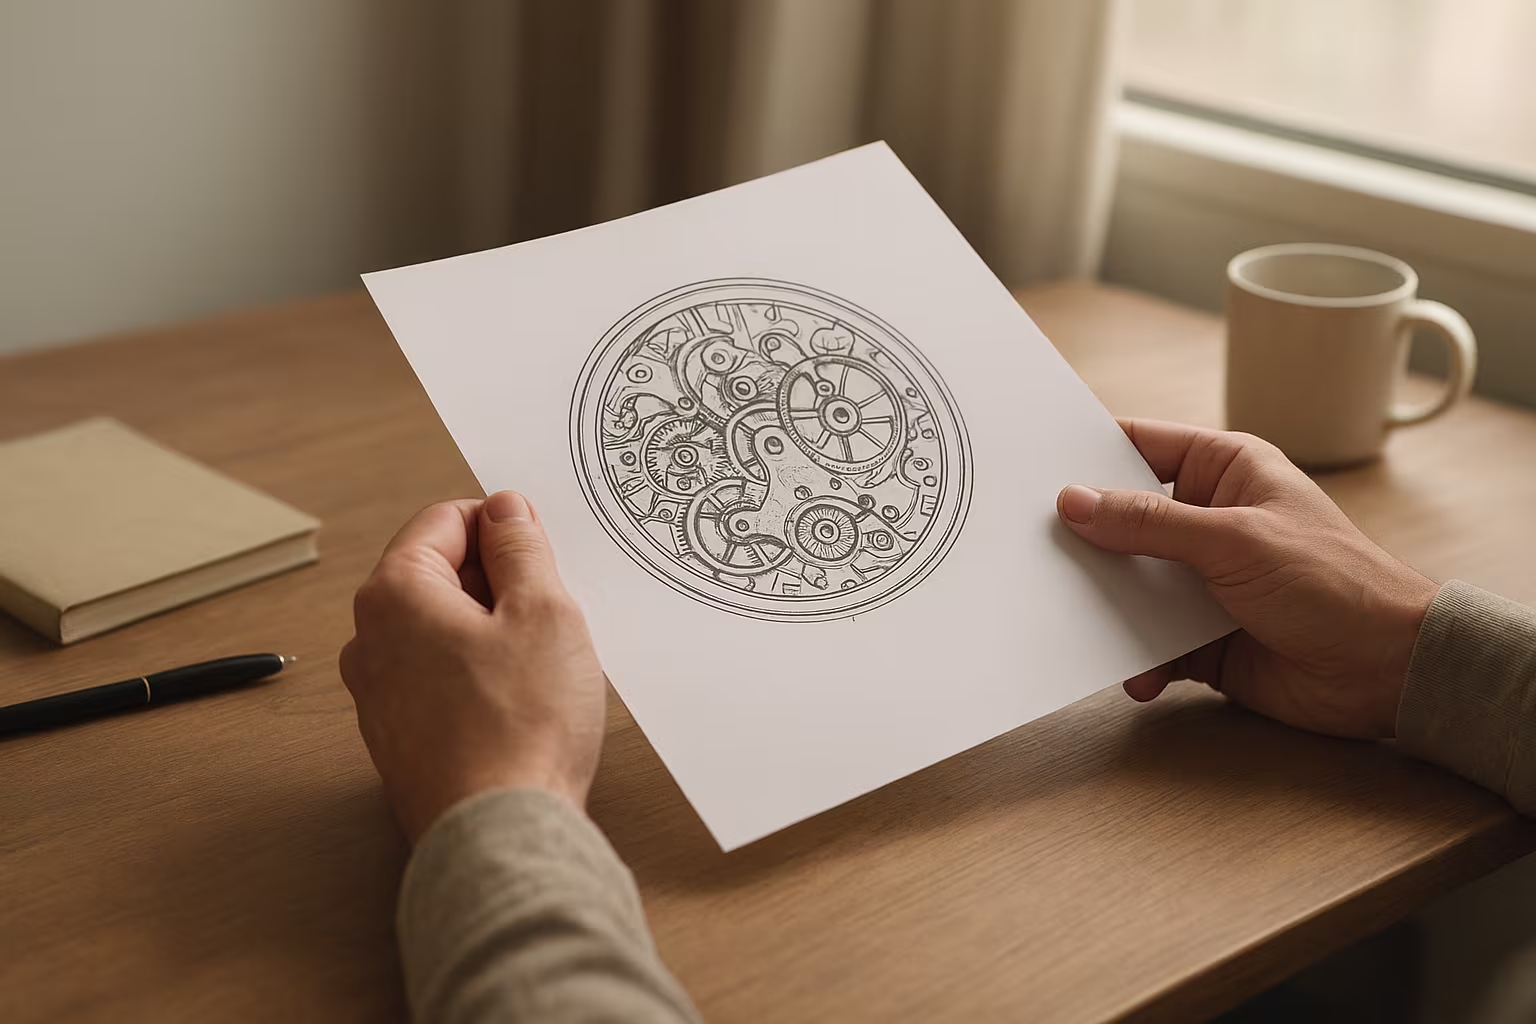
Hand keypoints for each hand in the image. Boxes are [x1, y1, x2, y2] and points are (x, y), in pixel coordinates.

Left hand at [340, 491, 606, 842]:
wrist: (499, 834)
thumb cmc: (522, 725)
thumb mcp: (544, 610)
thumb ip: (521, 547)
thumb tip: (505, 511)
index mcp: (394, 593)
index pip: (445, 520)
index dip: (502, 525)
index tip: (542, 549)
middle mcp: (370, 640)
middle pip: (439, 574)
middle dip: (498, 580)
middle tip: (552, 609)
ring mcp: (379, 695)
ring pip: (442, 629)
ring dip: (493, 631)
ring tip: (542, 663)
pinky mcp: (399, 739)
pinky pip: (441, 679)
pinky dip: (480, 676)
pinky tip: (522, 703)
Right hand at [1057, 419, 1438, 739]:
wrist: (1386, 671)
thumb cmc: (1334, 583)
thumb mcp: (1235, 540)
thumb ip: (1151, 523)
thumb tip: (1075, 501)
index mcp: (1223, 471)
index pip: (1139, 446)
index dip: (1087, 454)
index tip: (1031, 468)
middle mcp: (1206, 521)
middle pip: (1120, 519)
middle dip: (1083, 540)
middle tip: (1034, 551)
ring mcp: (1200, 581)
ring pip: (1126, 584)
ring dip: (1104, 606)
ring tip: (1073, 619)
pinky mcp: (1199, 638)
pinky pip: (1146, 642)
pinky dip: (1136, 659)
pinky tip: (1139, 673)